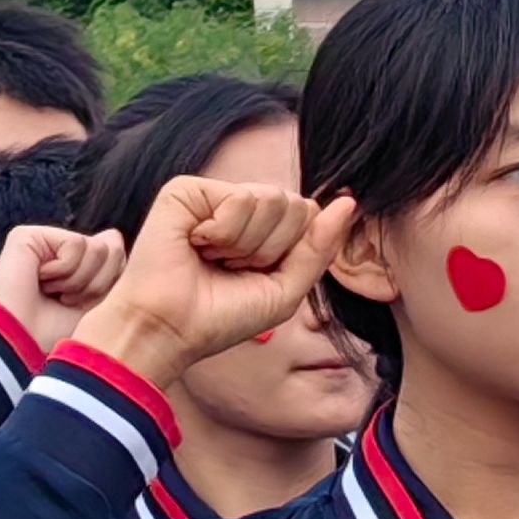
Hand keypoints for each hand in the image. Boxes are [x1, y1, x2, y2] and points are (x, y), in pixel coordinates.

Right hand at [0, 223, 126, 353]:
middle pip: (112, 250)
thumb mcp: (99, 306)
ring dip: (78, 281)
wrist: (23, 347)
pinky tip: (40, 281)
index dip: (110, 288)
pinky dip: (64, 270)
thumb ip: (113, 269)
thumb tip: (113, 234)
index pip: (119, 260)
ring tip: (54, 293)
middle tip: (66, 301)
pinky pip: (76, 243)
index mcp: (77, 268)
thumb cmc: (58, 336)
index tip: (84, 308)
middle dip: (96, 284)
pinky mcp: (27, 236)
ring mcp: (44, 243)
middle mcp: (59, 253)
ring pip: (98, 247)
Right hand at [72, 179, 354, 388]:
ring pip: (272, 199)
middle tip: (230, 268)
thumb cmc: (221, 316)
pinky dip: (225, 233)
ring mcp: (212, 195)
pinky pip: (240, 198)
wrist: (169, 329)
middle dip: (271, 249)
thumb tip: (349, 202)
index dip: (290, 253)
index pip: (308, 215)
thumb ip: (319, 247)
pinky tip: (196, 244)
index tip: (254, 276)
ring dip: (246, 245)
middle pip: (295, 205)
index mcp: (261, 229)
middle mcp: (238, 207)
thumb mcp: (286, 289)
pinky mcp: (187, 189)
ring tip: (212, 258)